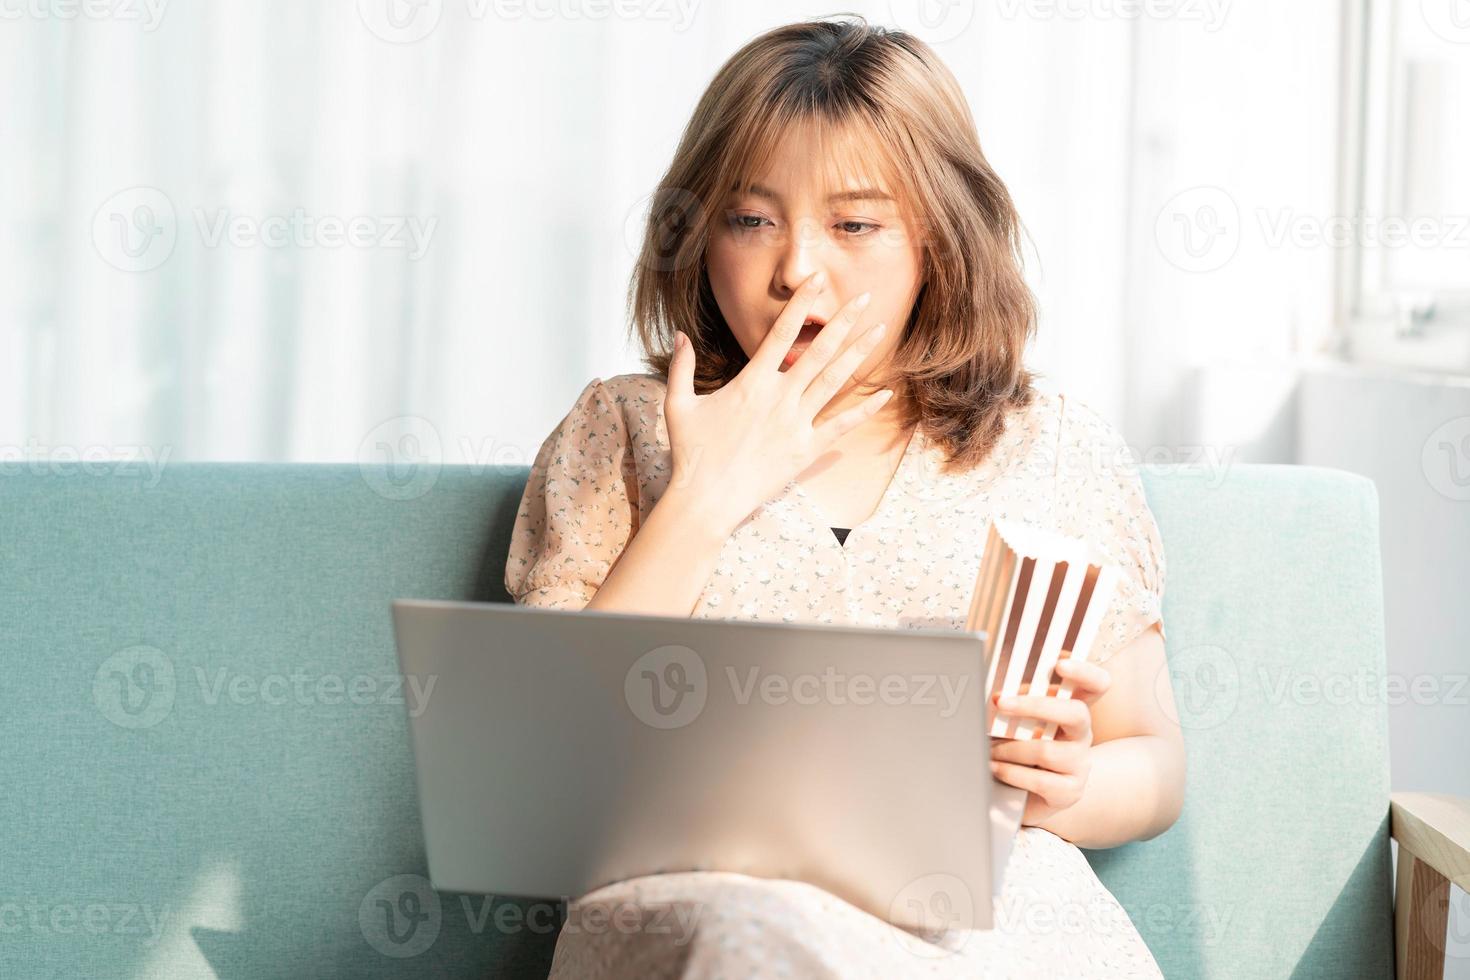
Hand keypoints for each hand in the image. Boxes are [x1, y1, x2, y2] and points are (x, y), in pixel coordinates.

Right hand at [662, 269, 892, 535]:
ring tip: (879, 331)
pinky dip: (864, 410)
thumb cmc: (691, 454)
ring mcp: (796, 423)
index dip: (800, 304)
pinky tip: (885, 394)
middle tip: (865, 297)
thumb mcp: (678, 404)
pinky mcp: (806, 450)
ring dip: (859, 354)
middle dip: (844, 321)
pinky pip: (841, 426)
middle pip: (819, 351)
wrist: (706, 500)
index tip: (816, 280)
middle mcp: (779, 397)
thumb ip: (682, 366)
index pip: (780, 333)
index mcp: (751, 382)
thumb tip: (679, 335)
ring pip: (835, 381)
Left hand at [988, 657, 1110, 827]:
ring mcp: (1080, 764)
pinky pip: (1040, 781)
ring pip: (1047, 751)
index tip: (1060, 664)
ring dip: (1010, 749)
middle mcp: (1082, 734)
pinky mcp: (1070, 792)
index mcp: (1073, 709)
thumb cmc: (1019, 748)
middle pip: (1076, 713)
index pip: (1097, 684)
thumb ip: (1015, 703)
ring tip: (990, 751)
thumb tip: (995, 696)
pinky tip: (995, 769)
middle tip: (1001, 702)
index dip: (1085, 672)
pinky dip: (1011, 773)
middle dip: (1036, 706)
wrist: (1026, 795)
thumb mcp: (1019, 721)